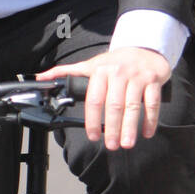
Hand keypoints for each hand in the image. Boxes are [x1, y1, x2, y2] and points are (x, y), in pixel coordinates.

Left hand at [36, 46, 170, 149]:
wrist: (144, 48)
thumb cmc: (114, 62)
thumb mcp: (90, 65)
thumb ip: (67, 72)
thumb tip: (41, 78)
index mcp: (100, 71)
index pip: (94, 99)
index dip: (92, 120)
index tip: (92, 136)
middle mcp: (118, 73)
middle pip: (114, 105)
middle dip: (112, 128)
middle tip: (111, 146)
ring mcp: (137, 76)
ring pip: (133, 105)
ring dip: (130, 127)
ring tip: (127, 144)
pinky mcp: (153, 80)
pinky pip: (152, 102)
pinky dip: (150, 120)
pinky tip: (147, 134)